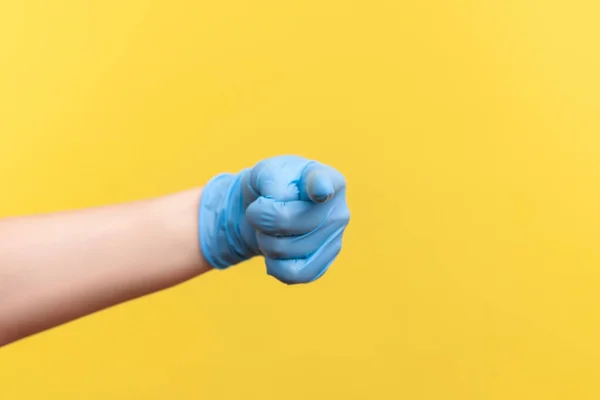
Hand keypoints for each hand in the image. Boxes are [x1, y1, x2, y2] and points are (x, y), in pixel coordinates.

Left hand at [199, 155, 349, 283]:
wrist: (266, 212)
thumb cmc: (270, 187)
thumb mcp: (266, 172)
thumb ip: (273, 180)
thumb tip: (282, 200)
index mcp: (328, 179)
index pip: (325, 184)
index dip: (320, 188)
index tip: (318, 191)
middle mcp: (339, 211)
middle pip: (284, 221)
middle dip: (261, 218)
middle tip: (262, 211)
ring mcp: (334, 241)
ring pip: (282, 250)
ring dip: (264, 240)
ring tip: (271, 229)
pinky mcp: (323, 265)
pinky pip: (291, 274)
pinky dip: (273, 265)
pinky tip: (276, 253)